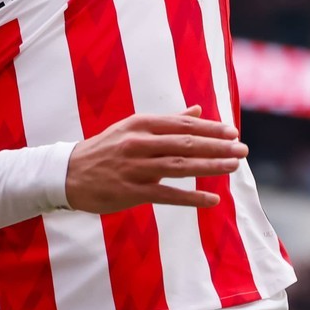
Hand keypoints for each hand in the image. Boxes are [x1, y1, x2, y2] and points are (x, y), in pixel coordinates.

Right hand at [65, 107, 247, 212]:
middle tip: (242, 150)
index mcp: (140, 124)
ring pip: (179, 166)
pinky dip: (191, 197)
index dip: (210, 129)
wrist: (67, 174)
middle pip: (185, 144)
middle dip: (217, 146)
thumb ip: (167, 121)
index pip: (182, 125)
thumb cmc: (104, 150)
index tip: (233, 132)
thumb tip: (197, 110)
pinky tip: (212, 199)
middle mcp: (139, 143)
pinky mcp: (131, 191)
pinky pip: (167, 194)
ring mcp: (134, 167)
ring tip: (233, 168)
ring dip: (210, 167)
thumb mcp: (132, 128)